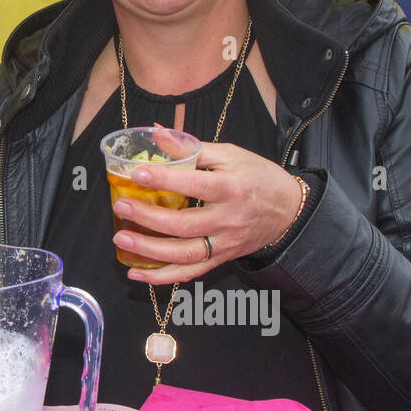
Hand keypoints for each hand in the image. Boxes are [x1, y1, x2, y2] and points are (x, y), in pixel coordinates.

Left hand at [112, 142, 304, 284]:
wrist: (289, 211)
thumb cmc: (258, 177)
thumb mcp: (231, 155)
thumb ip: (191, 148)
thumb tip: (156, 132)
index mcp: (232, 188)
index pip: (195, 185)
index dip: (165, 180)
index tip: (137, 174)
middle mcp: (228, 220)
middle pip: (185, 224)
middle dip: (149, 218)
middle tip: (121, 207)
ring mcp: (225, 243)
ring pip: (185, 254)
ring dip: (150, 251)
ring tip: (121, 239)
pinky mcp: (221, 259)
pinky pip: (190, 273)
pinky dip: (162, 277)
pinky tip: (136, 272)